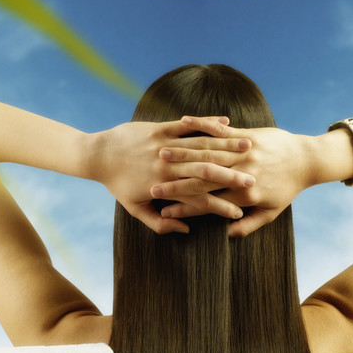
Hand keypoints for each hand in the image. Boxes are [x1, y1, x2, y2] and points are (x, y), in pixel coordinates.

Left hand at [89, 118, 255, 233]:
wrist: (97, 154)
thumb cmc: (117, 184)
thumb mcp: (135, 208)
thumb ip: (159, 223)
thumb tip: (184, 229)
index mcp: (165, 187)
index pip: (199, 199)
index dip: (220, 206)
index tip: (239, 213)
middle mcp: (168, 166)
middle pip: (206, 172)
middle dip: (232, 176)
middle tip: (254, 180)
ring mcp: (165, 144)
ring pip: (201, 146)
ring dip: (227, 147)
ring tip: (249, 149)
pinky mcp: (160, 128)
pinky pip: (189, 125)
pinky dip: (208, 124)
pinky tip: (227, 122)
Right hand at [153, 117, 315, 236]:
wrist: (306, 159)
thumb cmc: (287, 188)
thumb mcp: (271, 212)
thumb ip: (248, 225)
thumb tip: (227, 235)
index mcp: (245, 196)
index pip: (208, 203)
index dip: (185, 208)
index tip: (164, 210)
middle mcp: (241, 174)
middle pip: (202, 180)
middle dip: (175, 183)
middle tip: (152, 186)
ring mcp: (244, 153)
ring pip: (207, 154)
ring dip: (182, 154)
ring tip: (160, 155)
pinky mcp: (246, 135)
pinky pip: (220, 129)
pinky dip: (202, 125)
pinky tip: (184, 121)